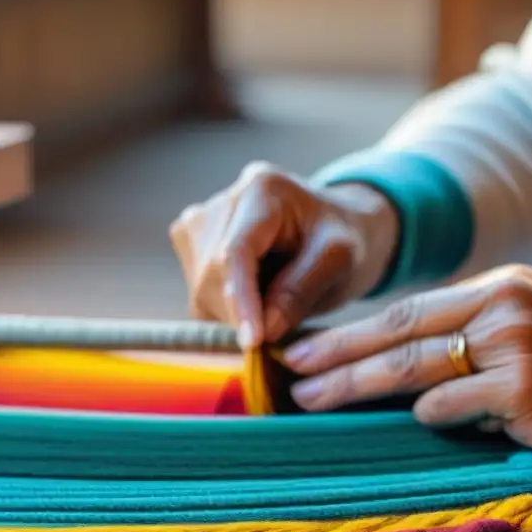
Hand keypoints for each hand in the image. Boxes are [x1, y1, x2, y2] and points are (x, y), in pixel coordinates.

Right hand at [169, 162, 398, 348]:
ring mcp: (199, 224)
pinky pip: (200, 298)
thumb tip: (265, 330)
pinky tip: (257, 303)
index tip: (253, 341)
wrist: (331, 229)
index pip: (236, 252)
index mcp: (261, 190)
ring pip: (201, 292)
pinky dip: (228, 313)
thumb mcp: (340, 260)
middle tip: (280, 332)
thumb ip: (302, 291)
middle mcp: (220, 202)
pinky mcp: (191, 247)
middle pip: (212, 276)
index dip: (240, 300)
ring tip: (275, 308)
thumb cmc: (341, 240)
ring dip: (235, 316)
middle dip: (241, 314)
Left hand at [282, 264, 531, 460]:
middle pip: (396, 338)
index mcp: (499, 288)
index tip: (306, 347)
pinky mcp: (529, 397)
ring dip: (360, 392)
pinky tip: (425, 424)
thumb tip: (417, 358)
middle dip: (334, 360)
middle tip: (287, 377)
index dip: (350, 331)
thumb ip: (482, 329)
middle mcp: (500, 313)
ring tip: (314, 406)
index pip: (407, 310)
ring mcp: (514, 354)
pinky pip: (456, 412)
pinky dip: (435, 420)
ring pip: (416, 374)